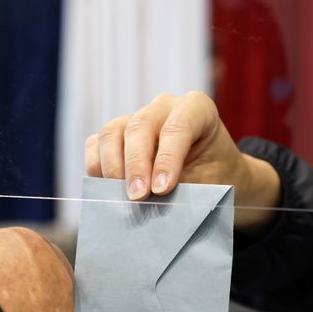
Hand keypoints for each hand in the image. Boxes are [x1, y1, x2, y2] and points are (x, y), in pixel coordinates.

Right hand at [85, 91, 280, 232]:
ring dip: (113, 167)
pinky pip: (96, 144)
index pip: (178, 127)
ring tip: (121, 198)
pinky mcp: (117, 134)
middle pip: (140, 126)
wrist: (214, 176)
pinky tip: (107, 191)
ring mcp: (137, 117)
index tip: (163, 190)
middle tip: (137, 198)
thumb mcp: (211, 182)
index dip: (168, 159)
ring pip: (112, 132)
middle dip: (136, 165)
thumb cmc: (216, 177)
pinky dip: (97, 167)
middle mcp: (164, 107)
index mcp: (197, 108)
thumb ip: (184, 187)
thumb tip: (151, 205)